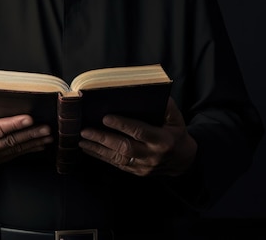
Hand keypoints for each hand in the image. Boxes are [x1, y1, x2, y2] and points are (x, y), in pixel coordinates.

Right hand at [0, 93, 53, 168]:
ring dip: (33, 143)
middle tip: (46, 127)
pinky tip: (40, 144)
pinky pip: (13, 156)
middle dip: (29, 134)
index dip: (13, 124)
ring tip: (48, 135)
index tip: (29, 118)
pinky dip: (28, 150)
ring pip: (13, 150)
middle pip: (8, 141)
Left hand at [79, 97, 196, 176]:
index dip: (122, 125)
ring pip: (118, 158)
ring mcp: (144, 167)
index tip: (105, 118)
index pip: (140, 132)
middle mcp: (153, 155)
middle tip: (85, 130)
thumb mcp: (177, 118)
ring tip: (82, 139)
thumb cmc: (176, 133)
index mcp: (163, 140)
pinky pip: (117, 165)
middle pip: (125, 147)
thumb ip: (165, 105)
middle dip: (103, 138)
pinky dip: (101, 156)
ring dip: (98, 149)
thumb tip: (148, 92)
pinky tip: (89, 149)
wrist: (183, 161)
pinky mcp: (137, 173)